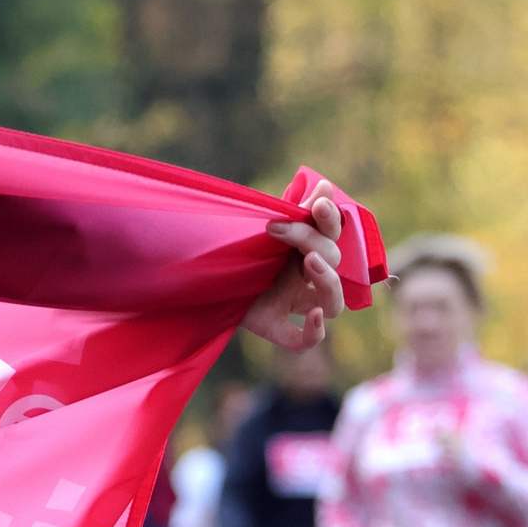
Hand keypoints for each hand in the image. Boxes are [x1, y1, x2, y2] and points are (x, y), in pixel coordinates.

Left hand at [240, 183, 347, 349]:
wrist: (194, 276)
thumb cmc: (230, 249)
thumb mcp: (258, 229)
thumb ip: (292, 212)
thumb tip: (325, 186)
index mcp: (303, 249)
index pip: (332, 234)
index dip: (331, 220)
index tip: (317, 204)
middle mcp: (303, 279)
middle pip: (331, 260)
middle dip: (311, 240)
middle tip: (278, 229)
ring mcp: (290, 305)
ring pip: (333, 304)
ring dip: (328, 281)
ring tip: (309, 261)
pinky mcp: (272, 326)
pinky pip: (302, 340)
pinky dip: (313, 333)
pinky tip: (312, 317)